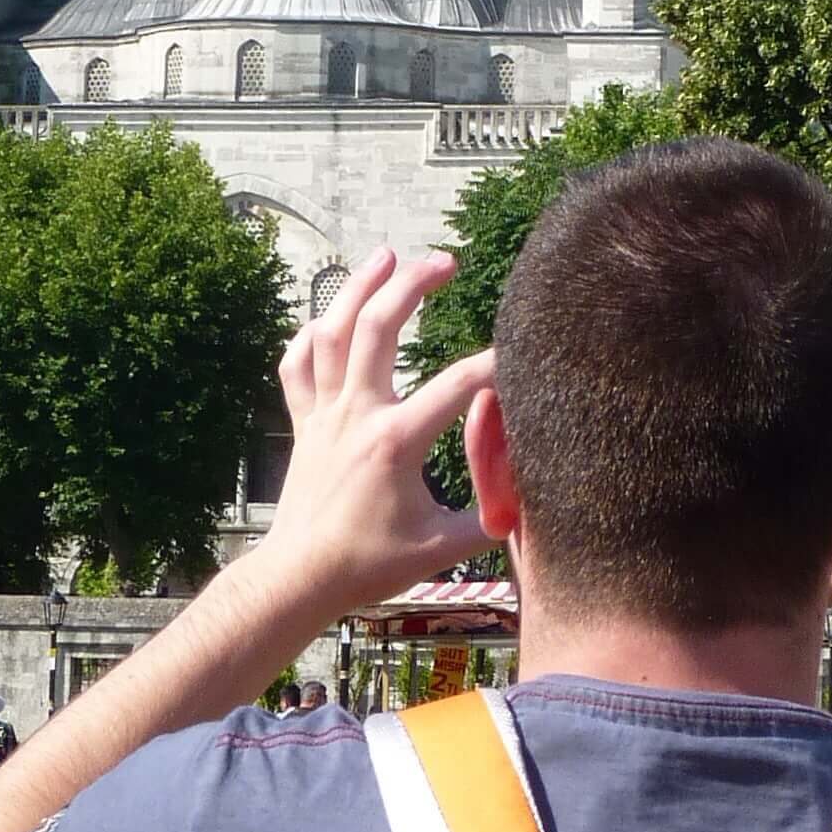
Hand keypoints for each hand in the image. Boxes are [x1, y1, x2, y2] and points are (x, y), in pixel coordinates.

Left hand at [260, 249, 491, 618]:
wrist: (300, 577)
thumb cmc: (370, 565)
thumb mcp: (443, 548)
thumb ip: (492, 520)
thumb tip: (533, 499)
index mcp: (396, 441)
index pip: (458, 384)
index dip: (496, 362)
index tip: (521, 347)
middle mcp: (357, 414)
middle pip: (379, 327)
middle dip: (412, 284)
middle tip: (444, 261)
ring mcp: (325, 413)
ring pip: (333, 331)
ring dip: (358, 286)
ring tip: (385, 254)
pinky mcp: (304, 422)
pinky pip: (298, 364)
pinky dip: (311, 334)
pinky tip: (329, 317)